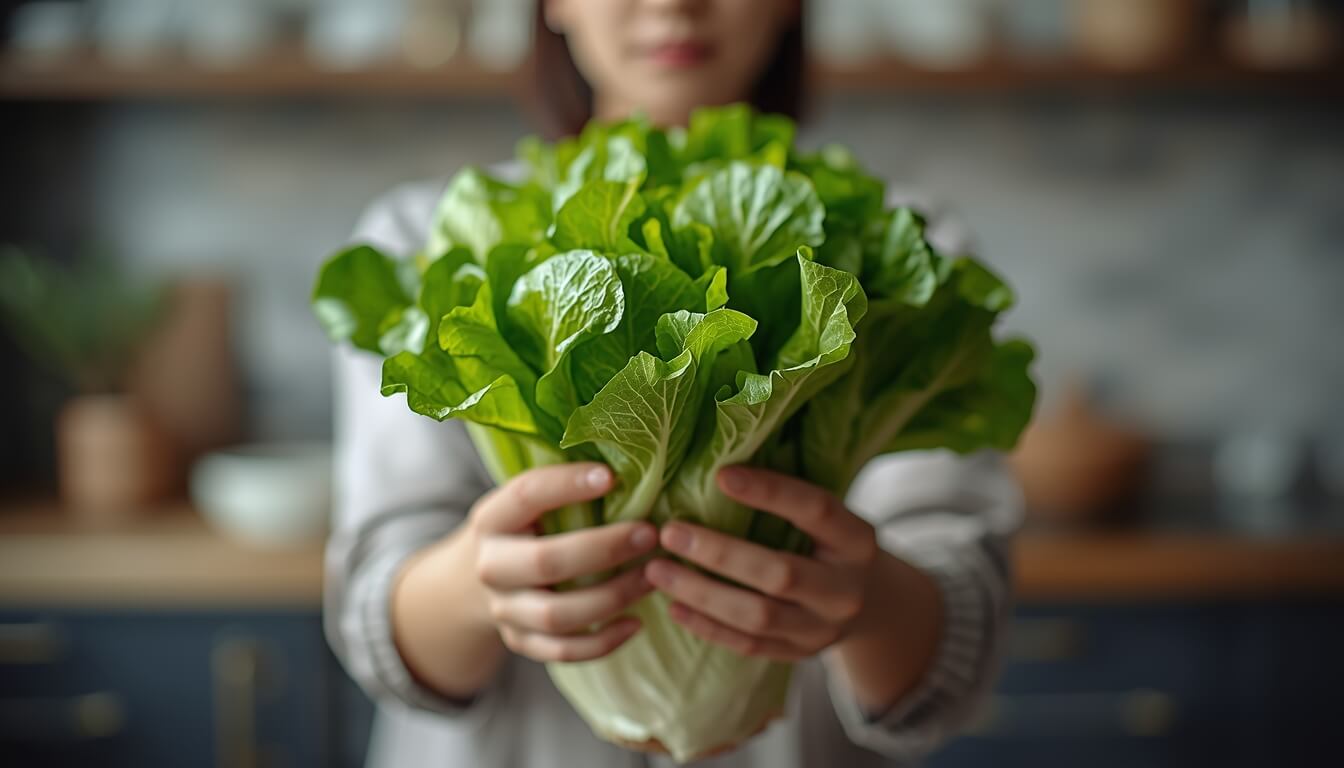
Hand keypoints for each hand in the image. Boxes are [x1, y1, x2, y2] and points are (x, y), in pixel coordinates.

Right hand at [469, 463, 657, 662]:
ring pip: (558, 614)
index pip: (525, 496)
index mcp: (491, 519)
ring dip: (613, 596)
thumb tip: (633, 465)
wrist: (475, 581)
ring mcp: (503, 609)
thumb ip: (565, 489)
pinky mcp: (520, 642)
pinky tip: (636, 622)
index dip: (566, 484)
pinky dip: (603, 642)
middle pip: (546, 562)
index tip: (611, 477)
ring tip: (652, 577)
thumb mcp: (529, 505)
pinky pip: (562, 651)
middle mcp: (490, 565)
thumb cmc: (524, 530)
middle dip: (605, 548)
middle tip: (650, 534)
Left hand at [644, 466, 879, 661]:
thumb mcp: (828, 518)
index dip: (770, 492)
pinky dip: (706, 626)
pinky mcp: (798, 654)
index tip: (720, 474)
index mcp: (857, 540)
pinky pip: (747, 645)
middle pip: (780, 574)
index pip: (816, 510)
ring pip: (757, 617)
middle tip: (670, 532)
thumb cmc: (830, 543)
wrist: (871, 605)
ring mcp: (823, 629)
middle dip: (719, 553)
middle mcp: (845, 589)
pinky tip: (673, 606)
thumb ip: (788, 496)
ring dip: (701, 593)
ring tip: (657, 570)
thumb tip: (718, 456)